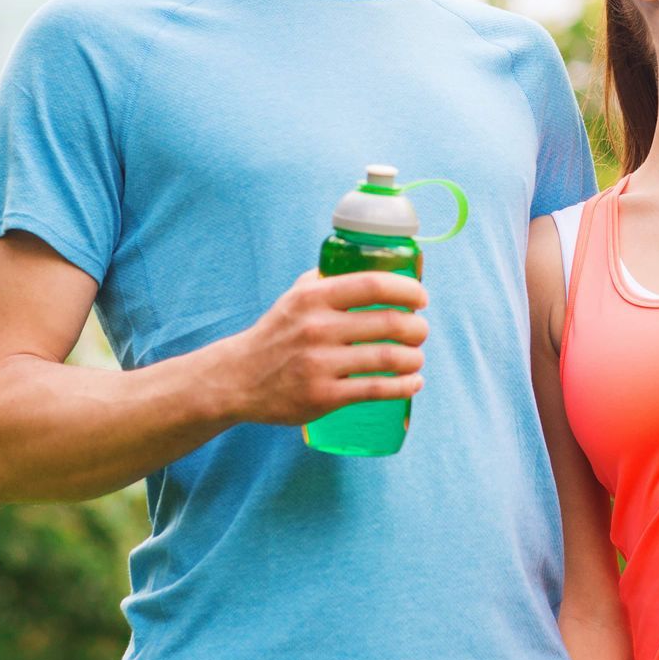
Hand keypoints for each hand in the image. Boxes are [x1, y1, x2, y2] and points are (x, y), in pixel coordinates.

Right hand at [219, 270, 428, 426]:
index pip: (373, 284)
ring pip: (388, 358)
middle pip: (389, 323)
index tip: (421, 298)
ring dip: (414, 358)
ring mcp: (321, 364)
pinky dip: (404, 386)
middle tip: (421, 331)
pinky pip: (376, 390)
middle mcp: (318, 328)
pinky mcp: (324, 396)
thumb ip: (328, 279)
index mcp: (314, 298)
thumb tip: (370, 263)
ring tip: (417, 358)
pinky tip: (413, 382)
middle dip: (417, 328)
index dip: (407, 289)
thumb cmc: (276, 333)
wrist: (237, 379)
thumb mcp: (295, 296)